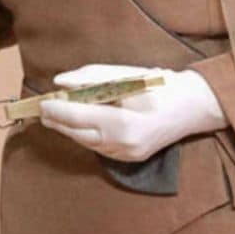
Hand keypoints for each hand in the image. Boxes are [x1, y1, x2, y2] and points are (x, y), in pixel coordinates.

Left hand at [38, 64, 225, 162]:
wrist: (192, 107)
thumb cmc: (159, 85)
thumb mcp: (125, 75)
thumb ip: (90, 77)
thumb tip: (60, 82)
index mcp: (122, 122)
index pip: (78, 117)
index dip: (57, 109)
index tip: (42, 101)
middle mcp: (122, 143)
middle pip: (78, 134)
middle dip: (58, 122)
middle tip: (42, 110)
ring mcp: (127, 154)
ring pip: (87, 143)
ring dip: (69, 130)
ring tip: (55, 117)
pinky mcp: (129, 158)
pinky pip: (99, 148)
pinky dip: (85, 136)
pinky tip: (77, 126)